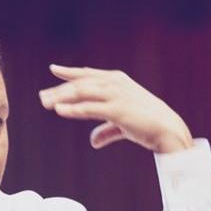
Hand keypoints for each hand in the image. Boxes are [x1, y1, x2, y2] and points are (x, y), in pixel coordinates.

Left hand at [38, 65, 193, 152]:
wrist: (167, 128)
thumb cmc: (147, 124)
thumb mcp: (123, 124)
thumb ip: (106, 130)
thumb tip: (93, 141)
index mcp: (117, 80)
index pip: (88, 74)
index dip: (70, 72)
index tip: (54, 69)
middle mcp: (115, 83)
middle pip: (81, 83)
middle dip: (60, 89)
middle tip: (43, 97)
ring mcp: (116, 95)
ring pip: (81, 93)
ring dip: (62, 98)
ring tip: (46, 103)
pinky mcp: (116, 109)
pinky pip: (89, 108)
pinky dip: (73, 109)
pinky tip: (59, 111)